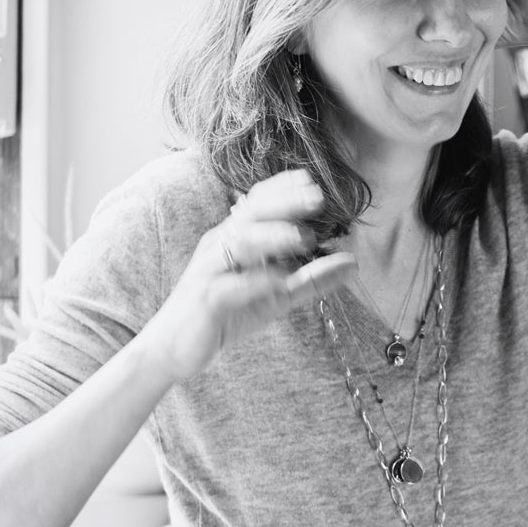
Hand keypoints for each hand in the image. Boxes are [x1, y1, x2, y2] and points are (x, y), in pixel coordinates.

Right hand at [141, 169, 356, 384]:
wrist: (174, 347)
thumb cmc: (225, 315)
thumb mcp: (274, 296)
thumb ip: (310, 280)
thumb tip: (353, 262)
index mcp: (233, 238)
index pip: (258, 203)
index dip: (284, 187)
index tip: (313, 178)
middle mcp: (220, 246)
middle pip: (250, 214)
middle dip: (284, 201)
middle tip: (318, 196)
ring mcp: (210, 271)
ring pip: (239, 243)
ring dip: (273, 236)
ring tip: (305, 237)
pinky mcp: (205, 300)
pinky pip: (229, 286)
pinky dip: (255, 281)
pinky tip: (280, 281)